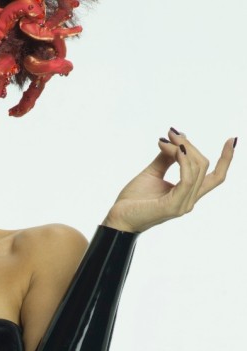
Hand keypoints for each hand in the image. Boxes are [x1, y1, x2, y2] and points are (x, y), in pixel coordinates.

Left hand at [102, 128, 236, 232]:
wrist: (117, 217)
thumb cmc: (133, 199)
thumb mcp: (152, 173)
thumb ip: (166, 158)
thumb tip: (178, 139)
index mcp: (188, 194)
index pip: (215, 176)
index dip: (226, 158)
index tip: (231, 139)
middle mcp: (190, 200)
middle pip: (204, 166)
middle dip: (190, 146)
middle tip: (171, 133)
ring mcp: (183, 204)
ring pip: (197, 169)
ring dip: (183, 149)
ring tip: (168, 139)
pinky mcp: (173, 206)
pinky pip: (187, 179)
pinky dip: (183, 161)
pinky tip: (174, 149)